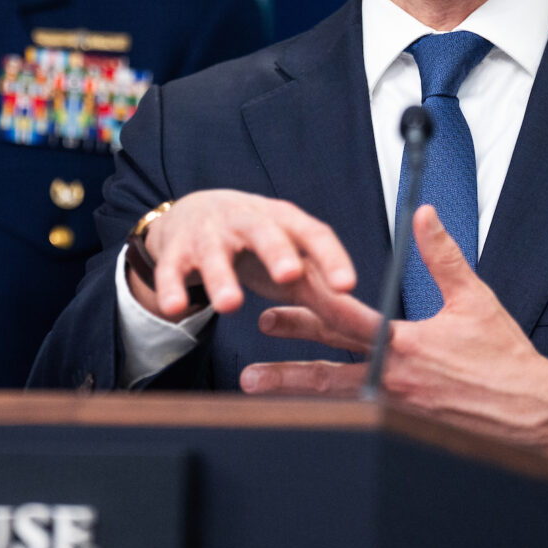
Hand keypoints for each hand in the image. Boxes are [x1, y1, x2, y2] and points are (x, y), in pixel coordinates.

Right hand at [129, 190, 357, 320]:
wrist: (193, 214)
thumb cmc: (257, 245)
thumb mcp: (292, 263)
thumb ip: (327, 294)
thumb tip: (376, 332)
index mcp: (284, 221)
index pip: (313, 234)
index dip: (330, 258)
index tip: (347, 285)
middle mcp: (247, 221)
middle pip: (264, 232)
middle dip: (277, 252)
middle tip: (290, 276)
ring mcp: (209, 234)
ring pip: (214, 253)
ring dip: (221, 277)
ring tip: (230, 305)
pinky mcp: (175, 251)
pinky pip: (171, 270)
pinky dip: (171, 288)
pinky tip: (175, 308)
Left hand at [241, 205, 547, 462]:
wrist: (537, 416)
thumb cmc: (507, 359)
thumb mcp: (474, 299)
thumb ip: (441, 256)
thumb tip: (423, 214)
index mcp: (406, 343)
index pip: (344, 320)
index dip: (307, 306)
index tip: (277, 300)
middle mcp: (394, 378)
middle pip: (328, 367)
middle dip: (287, 361)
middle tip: (252, 357)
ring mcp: (397, 410)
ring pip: (336, 399)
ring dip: (296, 391)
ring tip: (258, 388)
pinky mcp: (406, 430)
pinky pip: (359, 421)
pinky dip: (330, 414)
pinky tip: (307, 415)